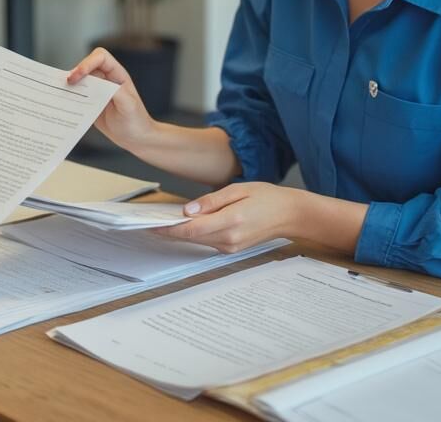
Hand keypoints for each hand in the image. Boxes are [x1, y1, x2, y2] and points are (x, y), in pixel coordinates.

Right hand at [67, 47, 156, 151]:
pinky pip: (77, 95)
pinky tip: (64, 104)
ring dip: (70, 85)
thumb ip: (115, 93)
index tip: (77, 76)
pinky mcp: (90, 103)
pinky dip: (69, 97)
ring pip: (79, 80)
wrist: (135, 139)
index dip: (87, 63)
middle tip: (66, 85)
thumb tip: (97, 85)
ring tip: (61, 93)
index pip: (100, 58)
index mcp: (117, 75)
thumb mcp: (129, 106)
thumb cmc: (137, 121)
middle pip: (86, 66)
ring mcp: (97, 91)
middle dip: (75, 73)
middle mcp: (106, 80)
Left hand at [151, 182, 304, 252]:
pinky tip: (188, 224)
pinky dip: (195, 233)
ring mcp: (231, 247)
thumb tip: (188, 210)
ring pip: (198, 240)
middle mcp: (229, 239)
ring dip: (182, 232)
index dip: (169, 228)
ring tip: (164, 221)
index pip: (192, 229)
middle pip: (191, 237)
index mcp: (231, 221)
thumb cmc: (267, 198)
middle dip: (170, 230)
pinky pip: (207, 242)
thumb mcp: (238, 190)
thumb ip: (211, 201)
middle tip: (150, 222)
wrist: (290, 214)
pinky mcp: (232, 249)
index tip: (152, 225)